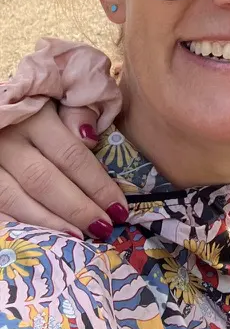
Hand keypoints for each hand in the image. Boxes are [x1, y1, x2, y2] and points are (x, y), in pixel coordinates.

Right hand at [0, 102, 127, 238]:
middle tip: (105, 228)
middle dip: (77, 209)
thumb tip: (90, 140)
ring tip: (78, 238)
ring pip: (14, 198)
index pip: (70, 155)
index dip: (96, 184)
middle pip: (44, 181)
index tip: (119, 207)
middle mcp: (7, 138)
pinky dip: (15, 223)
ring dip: (48, 223)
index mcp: (33, 114)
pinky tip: (36, 238)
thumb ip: (78, 110)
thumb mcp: (61, 89)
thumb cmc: (37, 95)